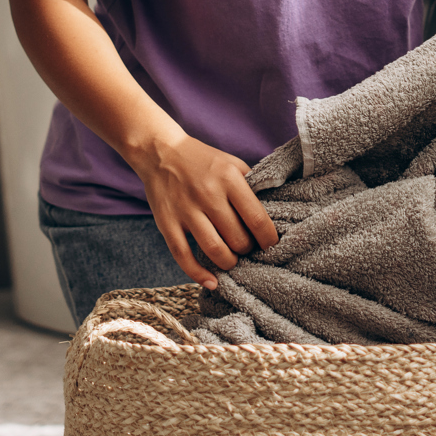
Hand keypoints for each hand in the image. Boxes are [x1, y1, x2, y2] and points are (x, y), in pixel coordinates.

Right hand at [129, 131, 278, 288]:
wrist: (161, 152)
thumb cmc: (203, 160)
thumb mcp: (232, 163)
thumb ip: (251, 186)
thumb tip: (274, 213)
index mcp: (229, 178)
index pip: (256, 218)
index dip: (268, 239)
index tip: (271, 246)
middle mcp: (208, 195)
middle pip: (237, 238)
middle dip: (248, 250)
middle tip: (248, 249)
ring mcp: (186, 210)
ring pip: (214, 250)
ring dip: (229, 263)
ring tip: (233, 261)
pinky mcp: (166, 223)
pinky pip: (183, 256)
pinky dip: (198, 274)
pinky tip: (212, 282)